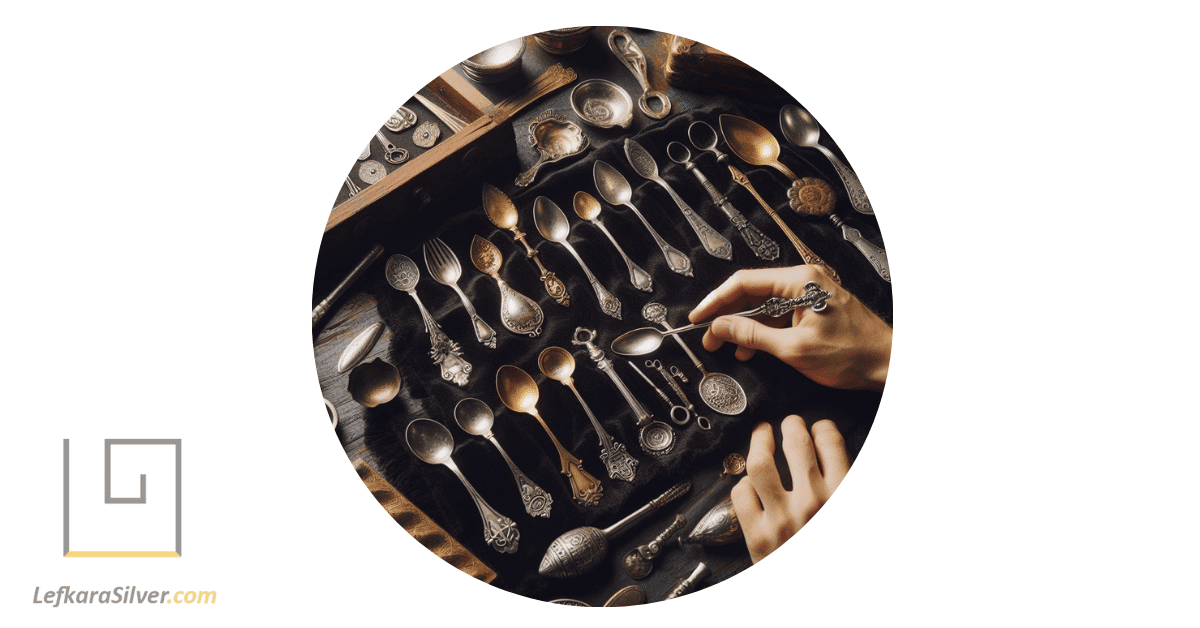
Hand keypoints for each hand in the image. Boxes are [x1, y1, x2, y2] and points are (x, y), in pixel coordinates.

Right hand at [689, 265, 890, 390]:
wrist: (889, 363)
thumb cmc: (853, 354)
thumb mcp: (795, 349)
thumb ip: (753, 335)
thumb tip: (720, 327)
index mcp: (800, 281)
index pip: (744, 283)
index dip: (716, 301)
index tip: (697, 318)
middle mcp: (804, 281)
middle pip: (752, 293)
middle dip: (727, 317)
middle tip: (708, 338)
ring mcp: (809, 295)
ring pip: (764, 306)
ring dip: (743, 327)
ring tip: (727, 347)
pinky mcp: (813, 309)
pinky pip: (779, 315)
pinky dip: (762, 331)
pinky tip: (752, 348)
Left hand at [731, 416, 849, 562]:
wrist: (823, 607)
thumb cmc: (839, 558)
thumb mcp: (852, 515)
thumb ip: (848, 486)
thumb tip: (841, 460)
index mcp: (844, 495)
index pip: (831, 442)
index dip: (823, 428)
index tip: (819, 427)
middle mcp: (813, 502)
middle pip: (796, 443)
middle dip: (791, 425)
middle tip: (789, 423)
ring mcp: (782, 519)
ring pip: (760, 463)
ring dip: (760, 442)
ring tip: (761, 434)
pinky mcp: (758, 537)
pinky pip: (741, 495)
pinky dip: (743, 482)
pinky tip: (749, 481)